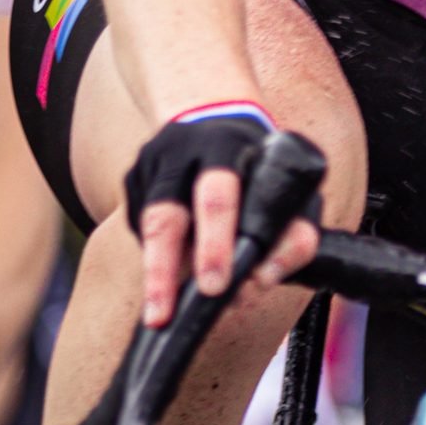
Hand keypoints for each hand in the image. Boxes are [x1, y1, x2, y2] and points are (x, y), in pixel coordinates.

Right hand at [126, 106, 322, 327]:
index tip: (216, 287)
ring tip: (158, 315)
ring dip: (154, 273)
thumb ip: (292, 232)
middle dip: (167, 267)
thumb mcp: (290, 185)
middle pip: (167, 214)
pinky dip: (157, 254)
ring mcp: (151, 164)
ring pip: (147, 225)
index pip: (218, 197)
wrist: (211, 109)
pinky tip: (173, 268)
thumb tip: (264, 279)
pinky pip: (139, 226)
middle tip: (167, 313)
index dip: (216, 244)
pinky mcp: (132, 180)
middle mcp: (182, 151)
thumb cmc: (260, 163)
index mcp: (228, 146)